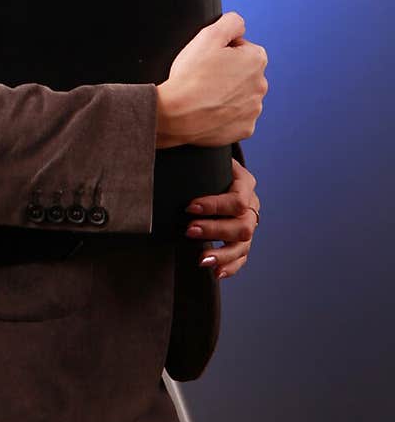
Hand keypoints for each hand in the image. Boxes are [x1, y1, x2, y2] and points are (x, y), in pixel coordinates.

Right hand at [155, 11, 268, 148]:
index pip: (240, 47)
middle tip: (203, 77)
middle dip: (226, 72)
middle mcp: (261, 85)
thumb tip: (240, 25)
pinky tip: (209, 110)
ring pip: (239, 95)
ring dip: (226, 93)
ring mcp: (254, 109)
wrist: (176, 115)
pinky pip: (236, 117)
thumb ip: (231, 21)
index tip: (207, 59)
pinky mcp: (244, 129)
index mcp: (256, 59)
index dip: (220, 51)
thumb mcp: (208, 35)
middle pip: (241, 72)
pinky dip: (224, 114)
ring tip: (204, 95)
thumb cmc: (190, 76)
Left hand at [184, 157, 259, 279]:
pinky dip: (230, 267)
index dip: (214, 205)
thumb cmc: (208, 164)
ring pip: (244, 245)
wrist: (220, 171)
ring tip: (201, 259)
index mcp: (245, 182)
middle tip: (189, 230)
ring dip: (222, 254)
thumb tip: (168, 148)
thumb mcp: (207, 157)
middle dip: (215, 230)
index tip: (189, 206)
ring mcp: (250, 223)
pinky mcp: (244, 239)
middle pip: (242, 225)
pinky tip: (215, 273)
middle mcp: (252, 204)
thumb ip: (196, 158)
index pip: (237, 199)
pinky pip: (243, 257)